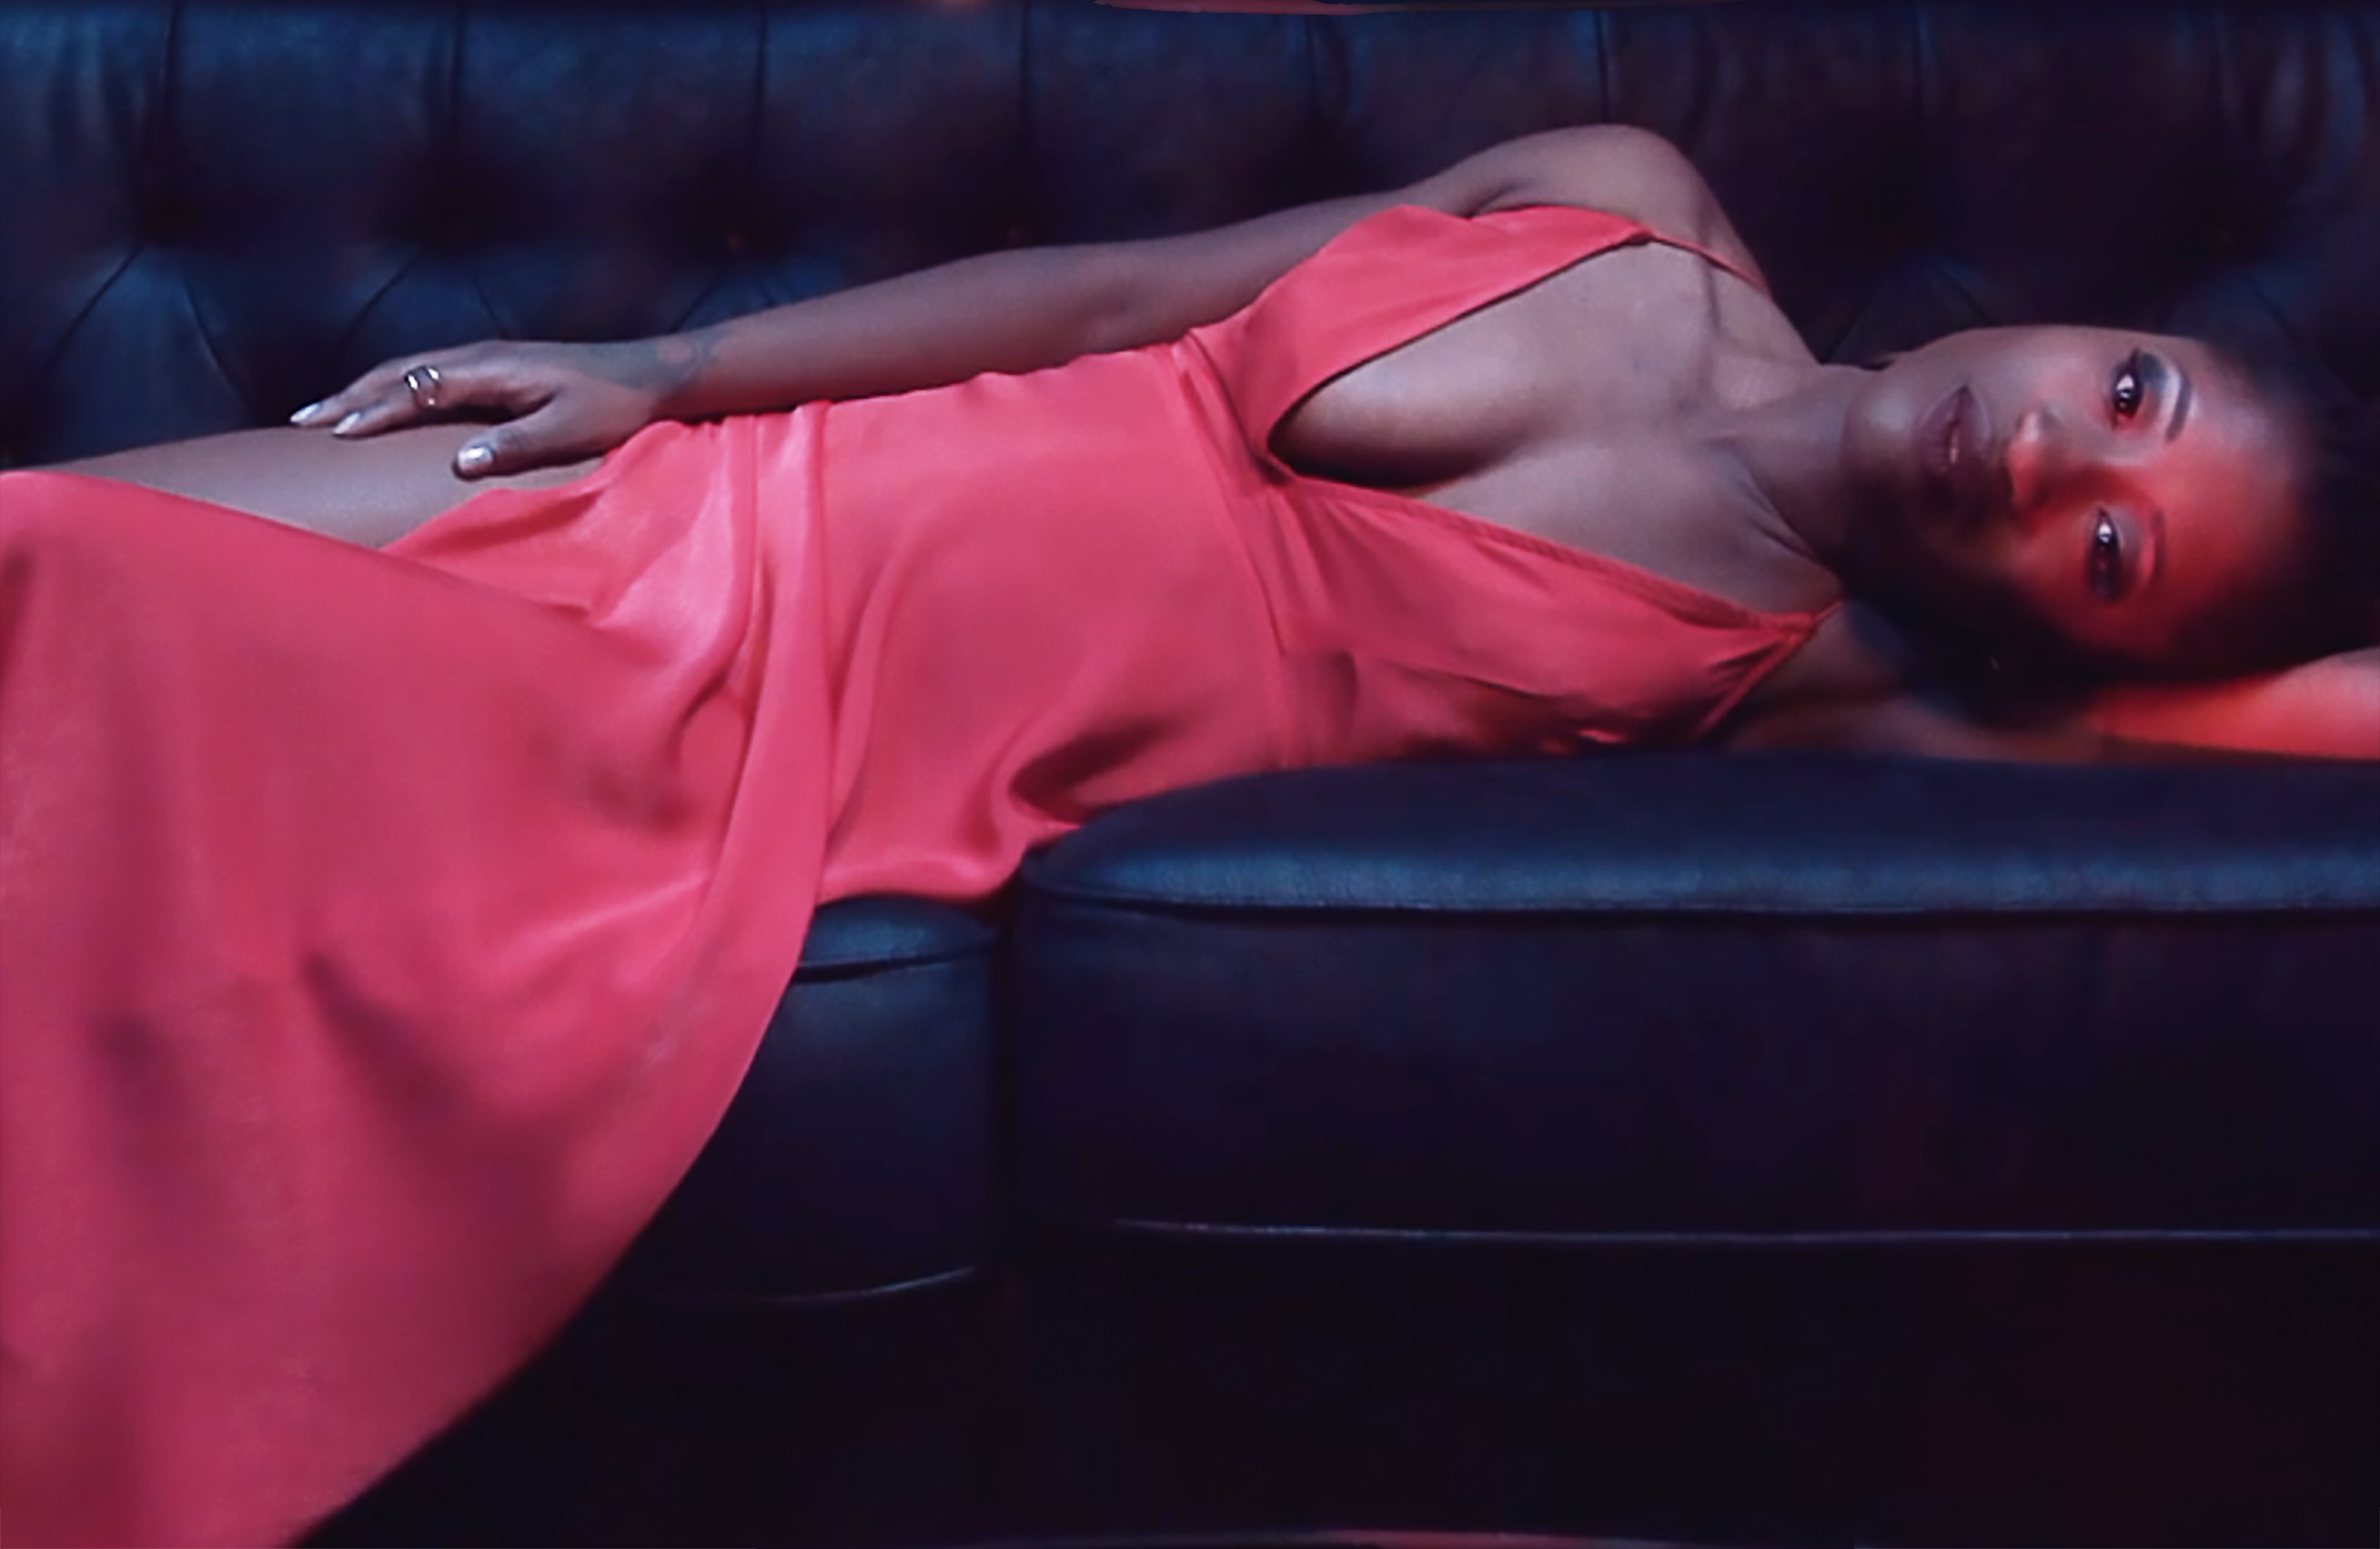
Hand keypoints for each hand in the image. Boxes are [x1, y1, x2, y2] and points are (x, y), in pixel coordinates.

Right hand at [289, 337, 700, 478]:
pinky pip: (426, 373)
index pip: (417, 388)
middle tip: (301, 424)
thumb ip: (517, 445)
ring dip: (362, 391)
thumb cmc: (613, 404)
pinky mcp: (494, 367)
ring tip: (321, 415)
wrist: (648, 373)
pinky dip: (390, 388)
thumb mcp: (570, 430)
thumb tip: (462, 463)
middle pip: (398, 373)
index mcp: (492, 370)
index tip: (336, 434)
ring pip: (407, 369)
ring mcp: (484, 358)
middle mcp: (480, 357)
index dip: (375, 412)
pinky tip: (378, 405)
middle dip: (348, 397)